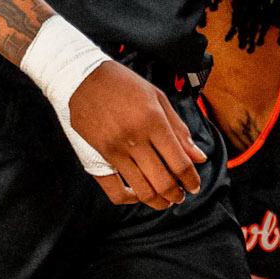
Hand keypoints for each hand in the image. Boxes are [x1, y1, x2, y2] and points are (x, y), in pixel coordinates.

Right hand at [70, 63, 205, 210]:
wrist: (80, 77)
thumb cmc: (122, 84)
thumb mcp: (157, 98)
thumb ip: (179, 129)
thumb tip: (199, 156)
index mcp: (153, 121)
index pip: (179, 162)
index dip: (192, 180)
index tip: (195, 185)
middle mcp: (135, 139)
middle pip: (163, 181)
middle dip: (177, 194)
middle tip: (181, 195)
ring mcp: (115, 151)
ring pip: (142, 190)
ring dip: (159, 201)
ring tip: (165, 199)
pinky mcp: (97, 158)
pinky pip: (114, 191)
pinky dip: (130, 199)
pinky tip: (137, 195)